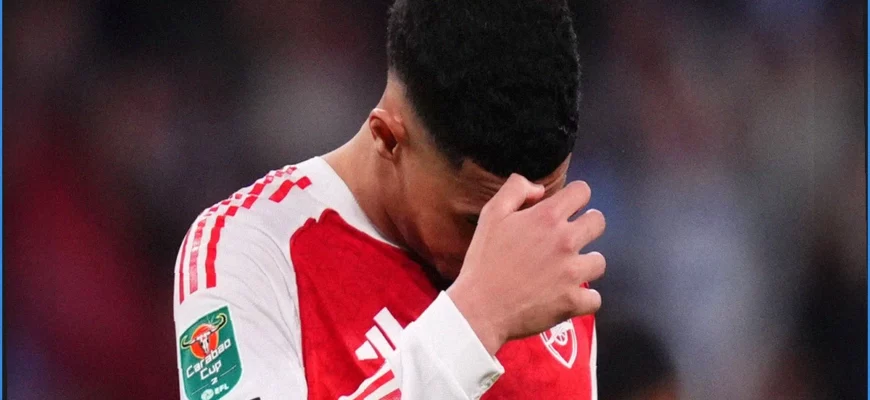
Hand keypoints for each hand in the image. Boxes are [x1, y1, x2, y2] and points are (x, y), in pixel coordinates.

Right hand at [447, 174, 605, 354]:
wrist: (479, 308)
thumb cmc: (483, 261)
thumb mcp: (491, 214)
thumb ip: (515, 189)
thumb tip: (540, 189)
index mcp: (546, 217)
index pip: (582, 192)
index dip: (576, 196)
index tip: (568, 207)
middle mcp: (565, 241)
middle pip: (598, 222)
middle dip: (587, 225)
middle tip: (570, 238)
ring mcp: (572, 273)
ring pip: (599, 261)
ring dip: (586, 264)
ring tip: (567, 270)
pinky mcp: (573, 301)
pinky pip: (595, 298)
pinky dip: (584, 299)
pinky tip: (568, 296)